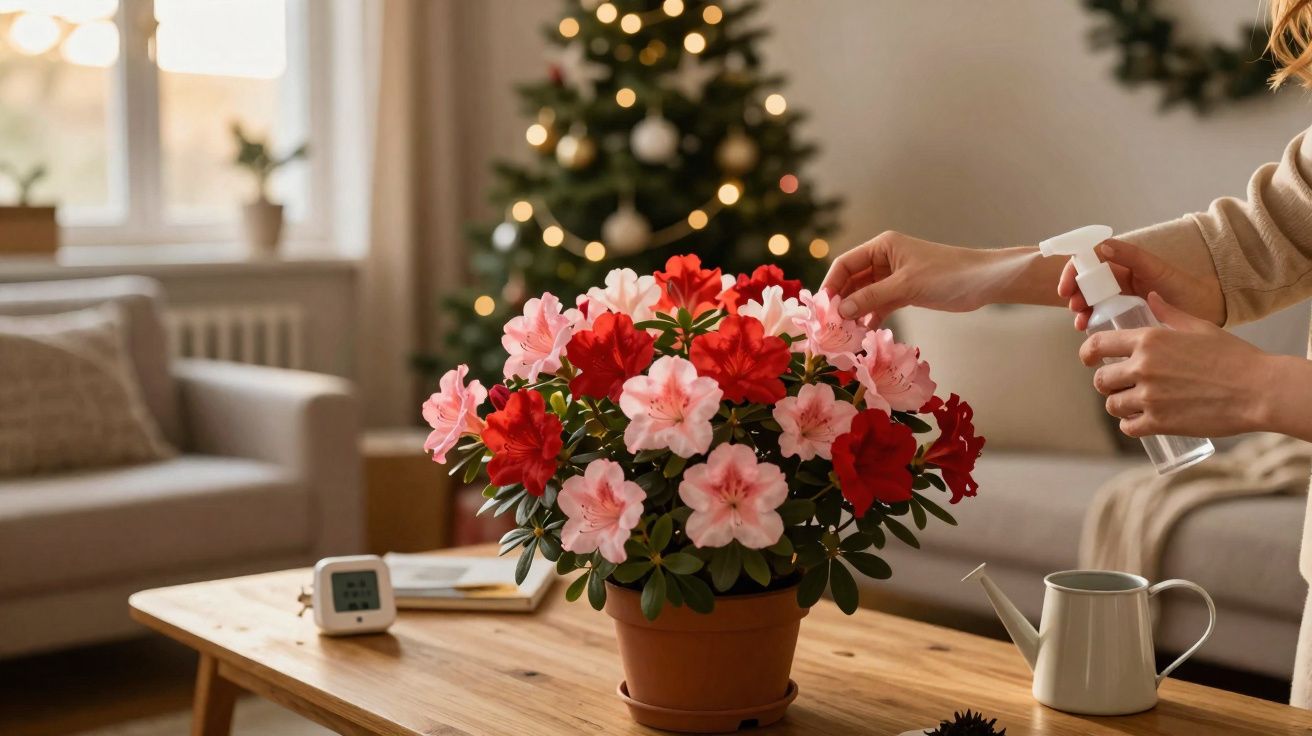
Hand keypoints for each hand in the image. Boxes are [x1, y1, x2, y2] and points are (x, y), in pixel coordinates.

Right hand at [821, 231, 998, 323]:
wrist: (983, 282)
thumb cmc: (946, 274)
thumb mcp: (905, 286)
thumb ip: (871, 298)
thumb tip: (841, 311)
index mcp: (882, 247)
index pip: (845, 264)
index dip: (831, 284)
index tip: (822, 308)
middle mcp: (884, 260)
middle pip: (852, 281)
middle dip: (841, 302)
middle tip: (830, 326)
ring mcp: (893, 277)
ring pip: (864, 295)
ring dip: (855, 312)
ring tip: (845, 333)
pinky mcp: (903, 293)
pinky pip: (879, 305)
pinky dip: (871, 317)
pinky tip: (864, 332)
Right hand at [1059, 238, 1224, 329]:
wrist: (1206, 311)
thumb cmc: (1184, 287)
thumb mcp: (1156, 269)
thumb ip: (1131, 256)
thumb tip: (1101, 247)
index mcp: (1122, 264)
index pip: (1089, 262)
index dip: (1074, 272)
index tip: (1068, 288)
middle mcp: (1117, 280)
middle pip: (1085, 284)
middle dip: (1076, 294)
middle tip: (1077, 307)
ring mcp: (1119, 300)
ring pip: (1090, 302)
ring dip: (1081, 310)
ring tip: (1082, 322)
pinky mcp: (1124, 317)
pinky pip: (1101, 318)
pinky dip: (1091, 323)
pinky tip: (1090, 329)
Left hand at [1079, 292, 1277, 437]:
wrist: (1259, 390)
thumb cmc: (1233, 356)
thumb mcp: (1199, 326)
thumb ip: (1168, 313)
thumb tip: (1150, 297)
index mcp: (1148, 340)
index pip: (1098, 345)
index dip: (1087, 353)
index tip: (1088, 359)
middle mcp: (1142, 367)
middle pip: (1101, 380)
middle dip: (1107, 383)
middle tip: (1120, 385)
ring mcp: (1149, 397)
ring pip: (1112, 405)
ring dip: (1119, 405)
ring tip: (1133, 403)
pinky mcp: (1159, 423)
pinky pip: (1128, 427)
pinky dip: (1131, 425)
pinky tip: (1140, 421)